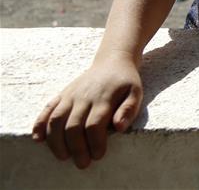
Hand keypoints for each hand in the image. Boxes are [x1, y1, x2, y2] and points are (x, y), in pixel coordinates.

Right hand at [32, 52, 142, 168]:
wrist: (112, 60)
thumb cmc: (125, 81)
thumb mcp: (135, 92)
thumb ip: (129, 109)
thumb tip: (119, 127)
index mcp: (104, 98)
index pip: (94, 125)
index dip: (95, 143)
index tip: (98, 155)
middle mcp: (84, 96)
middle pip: (73, 126)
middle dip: (76, 148)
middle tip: (82, 163)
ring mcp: (70, 95)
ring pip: (56, 120)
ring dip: (56, 141)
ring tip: (63, 156)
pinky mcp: (62, 94)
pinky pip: (47, 109)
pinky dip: (39, 124)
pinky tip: (38, 139)